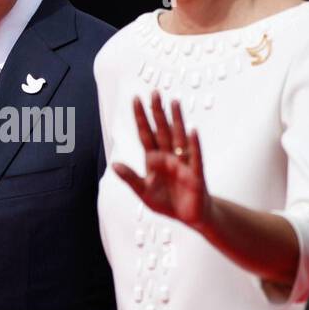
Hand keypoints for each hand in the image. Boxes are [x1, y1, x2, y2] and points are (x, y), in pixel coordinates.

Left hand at [113, 91, 210, 226]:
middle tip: (155, 93)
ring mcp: (182, 163)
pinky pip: (195, 157)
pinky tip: (192, 130)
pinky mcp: (195, 174)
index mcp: (154, 159)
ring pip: (179, 137)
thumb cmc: (168, 202)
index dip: (141, 118)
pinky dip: (193, 144)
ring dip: (176, 120)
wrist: (190, 216)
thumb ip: (130, 178)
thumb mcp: (144, 192)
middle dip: (158, 112)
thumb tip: (114, 165)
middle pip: (162, 130)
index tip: (136, 99)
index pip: (145, 134)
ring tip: (175, 102)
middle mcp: (168, 156)